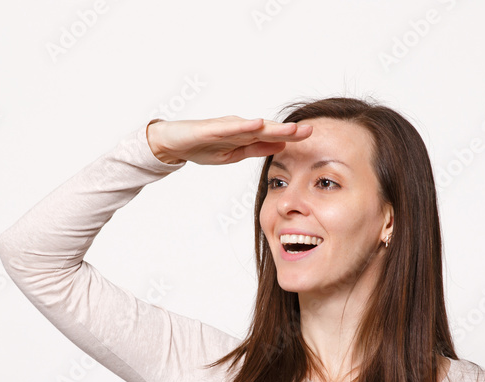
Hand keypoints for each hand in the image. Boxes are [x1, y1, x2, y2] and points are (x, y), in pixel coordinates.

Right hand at [146, 115, 312, 165]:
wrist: (171, 143)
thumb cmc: (202, 146)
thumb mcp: (235, 154)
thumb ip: (257, 148)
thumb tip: (282, 145)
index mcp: (245, 137)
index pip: (272, 137)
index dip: (292, 137)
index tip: (312, 136)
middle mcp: (238, 128)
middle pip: (267, 130)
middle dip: (288, 131)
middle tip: (309, 131)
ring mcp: (225, 127)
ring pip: (252, 127)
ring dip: (272, 127)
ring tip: (290, 129)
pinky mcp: (209, 128)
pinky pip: (229, 128)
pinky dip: (244, 126)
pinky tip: (257, 125)